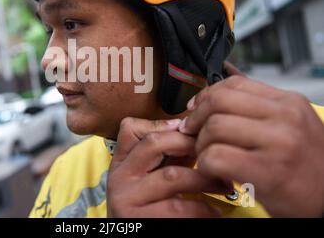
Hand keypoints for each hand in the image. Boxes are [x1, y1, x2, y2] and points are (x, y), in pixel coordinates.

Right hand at [107, 117, 229, 217]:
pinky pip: (179, 208)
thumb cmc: (149, 210)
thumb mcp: (152, 177)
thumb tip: (198, 132)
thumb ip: (169, 155)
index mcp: (121, 163)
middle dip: (190, 144)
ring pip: (173, 176)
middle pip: (154, 143)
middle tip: (215, 153)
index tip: (194, 131)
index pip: (132, 128)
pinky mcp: (140, 220)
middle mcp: (119, 178)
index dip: (165, 124)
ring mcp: (127, 199)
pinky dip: (203, 208)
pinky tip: (214, 212)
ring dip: (206, 179)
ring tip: (224, 186)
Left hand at [181, 75, 323, 216]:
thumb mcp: (289, 124)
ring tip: (209, 156)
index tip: (195, 108)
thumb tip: (212, 88)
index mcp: (289, 102)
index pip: (234, 83)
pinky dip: (206, 165)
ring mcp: (279, 144)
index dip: (205, 95)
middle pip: (219, 102)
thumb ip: (254, 106)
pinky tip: (217, 173)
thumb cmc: (305, 164)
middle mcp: (286, 118)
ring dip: (201, 145)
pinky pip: (216, 157)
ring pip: (214, 128)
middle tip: (192, 133)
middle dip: (196, 118)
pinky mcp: (268, 172)